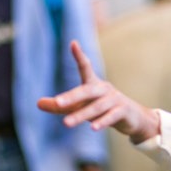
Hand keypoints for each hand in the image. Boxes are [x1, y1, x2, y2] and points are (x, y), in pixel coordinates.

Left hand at [37, 40, 159, 143]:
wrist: (132, 117)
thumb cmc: (102, 109)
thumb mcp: (80, 106)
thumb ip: (59, 106)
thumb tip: (37, 103)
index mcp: (93, 84)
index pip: (85, 67)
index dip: (79, 55)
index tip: (73, 43)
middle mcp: (104, 89)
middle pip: (87, 90)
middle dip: (72, 97)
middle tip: (57, 102)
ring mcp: (114, 100)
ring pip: (97, 107)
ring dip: (81, 115)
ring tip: (66, 123)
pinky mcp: (123, 111)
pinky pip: (111, 116)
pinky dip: (102, 121)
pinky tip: (93, 128)